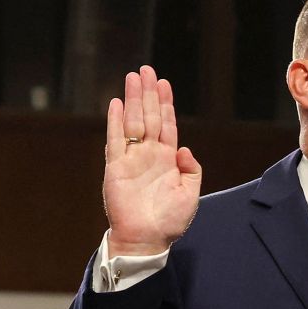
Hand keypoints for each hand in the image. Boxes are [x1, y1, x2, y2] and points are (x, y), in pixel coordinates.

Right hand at [103, 65, 201, 256]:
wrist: (148, 239)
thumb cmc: (170, 221)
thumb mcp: (191, 194)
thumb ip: (192, 170)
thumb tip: (185, 149)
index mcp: (168, 160)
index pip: (167, 124)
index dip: (166, 104)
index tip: (164, 83)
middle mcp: (150, 155)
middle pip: (149, 116)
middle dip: (149, 93)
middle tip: (147, 69)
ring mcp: (132, 159)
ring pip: (133, 122)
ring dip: (132, 99)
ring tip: (133, 77)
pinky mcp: (116, 167)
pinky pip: (115, 140)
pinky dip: (115, 122)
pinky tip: (115, 104)